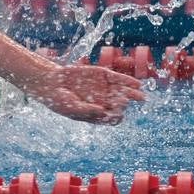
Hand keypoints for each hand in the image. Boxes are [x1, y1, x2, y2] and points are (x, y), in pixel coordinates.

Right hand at [25, 64, 145, 123]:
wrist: (52, 82)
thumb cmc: (59, 100)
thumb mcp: (71, 108)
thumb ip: (86, 110)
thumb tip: (102, 111)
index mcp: (97, 114)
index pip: (112, 118)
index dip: (116, 116)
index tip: (115, 113)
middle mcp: (103, 101)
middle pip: (120, 105)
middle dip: (124, 104)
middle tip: (124, 102)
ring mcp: (104, 88)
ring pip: (123, 92)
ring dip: (133, 95)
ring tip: (142, 97)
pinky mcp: (104, 75)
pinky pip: (119, 79)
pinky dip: (128, 81)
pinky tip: (138, 85)